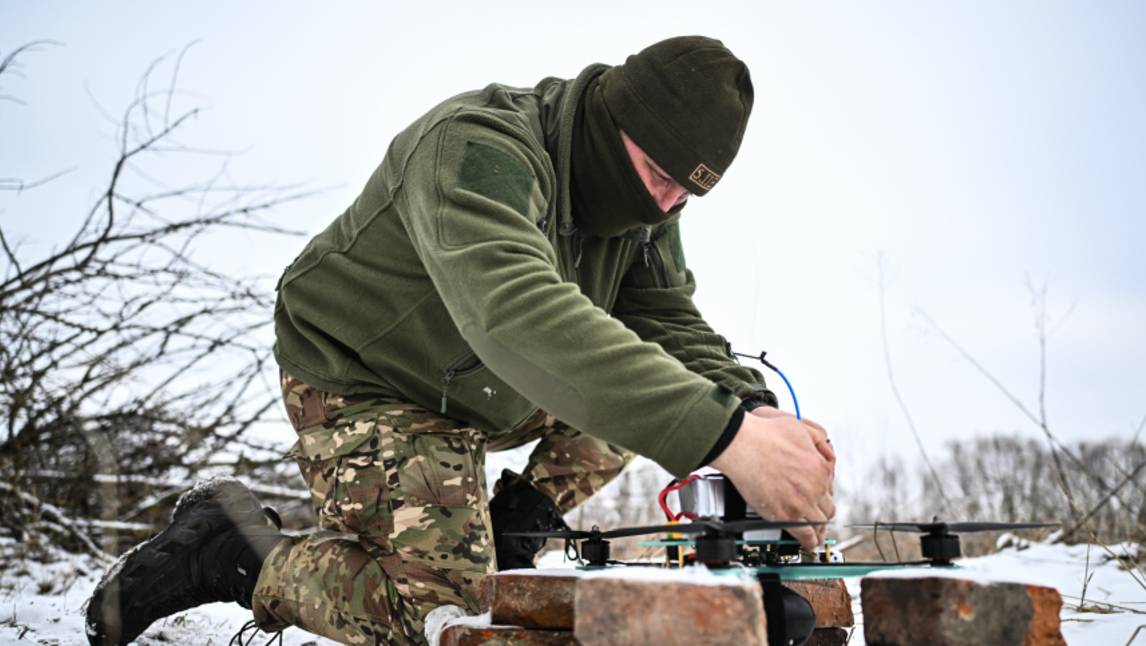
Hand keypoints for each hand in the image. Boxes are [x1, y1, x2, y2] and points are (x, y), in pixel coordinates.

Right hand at [711, 409, 835, 549]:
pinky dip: (809, 541)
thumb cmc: (765, 435)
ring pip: (819, 524)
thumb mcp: (801, 428)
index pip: (831, 489)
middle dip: (823, 512)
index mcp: (820, 468)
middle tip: (818, 515)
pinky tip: (809, 543)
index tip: (820, 498)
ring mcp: (800, 503)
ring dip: (819, 530)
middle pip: (828, 508)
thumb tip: (827, 451)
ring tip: (816, 534)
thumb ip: (818, 441)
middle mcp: (814, 487)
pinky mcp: (784, 515)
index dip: (824, 494)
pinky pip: (804, 535)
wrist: (743, 445)